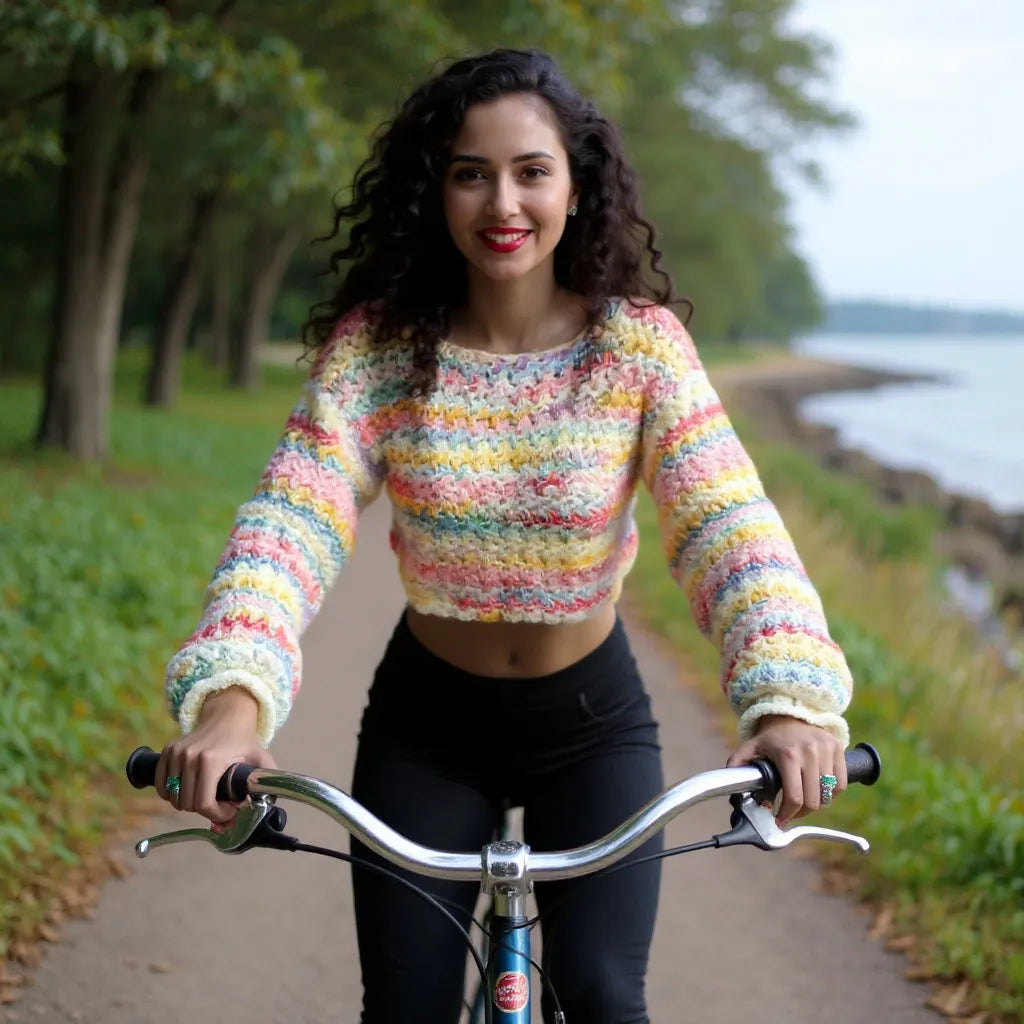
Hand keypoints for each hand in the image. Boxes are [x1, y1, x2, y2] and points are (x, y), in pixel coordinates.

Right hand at [155, 687, 275, 829]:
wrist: (227, 715)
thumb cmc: (244, 740)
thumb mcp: (260, 759)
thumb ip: (265, 782)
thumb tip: (266, 806)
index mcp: (211, 760)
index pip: (203, 803)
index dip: (217, 814)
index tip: (229, 810)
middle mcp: (189, 756)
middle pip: (187, 804)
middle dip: (206, 810)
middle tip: (221, 803)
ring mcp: (176, 753)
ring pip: (174, 797)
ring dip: (189, 803)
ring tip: (208, 796)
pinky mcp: (168, 751)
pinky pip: (161, 786)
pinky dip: (171, 794)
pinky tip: (188, 791)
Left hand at [726, 714, 846, 825]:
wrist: (790, 715)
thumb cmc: (770, 737)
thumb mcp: (750, 748)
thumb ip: (737, 765)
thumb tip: (730, 787)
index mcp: (787, 754)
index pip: (794, 797)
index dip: (788, 814)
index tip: (780, 820)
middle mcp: (810, 751)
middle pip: (813, 800)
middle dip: (800, 814)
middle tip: (790, 814)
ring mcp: (826, 750)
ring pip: (828, 795)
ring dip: (816, 805)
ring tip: (803, 804)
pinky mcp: (838, 749)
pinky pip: (841, 785)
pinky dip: (831, 795)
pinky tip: (818, 793)